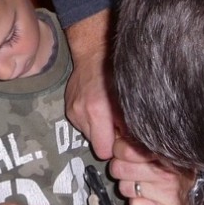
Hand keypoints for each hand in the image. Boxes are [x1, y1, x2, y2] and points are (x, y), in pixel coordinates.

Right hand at [65, 10, 121, 159]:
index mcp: (97, 111)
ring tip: (107, 112)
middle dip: (107, 138)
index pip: (104, 151)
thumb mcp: (129, 100)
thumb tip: (135, 145)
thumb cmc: (117, 74)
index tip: (123, 138)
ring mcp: (72, 111)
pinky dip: (91, 120)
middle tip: (117, 124)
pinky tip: (98, 106)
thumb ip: (131, 125)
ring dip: (99, 129)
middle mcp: (81, 113)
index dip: (115, 147)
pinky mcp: (68, 109)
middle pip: (96, 145)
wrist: (95, 53)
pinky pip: (82, 125)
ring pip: (89, 136)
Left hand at [109, 137, 200, 204]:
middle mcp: (166, 172)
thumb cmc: (170, 166)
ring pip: (124, 188)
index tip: (124, 152)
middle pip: (119, 169)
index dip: (119, 150)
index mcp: (161, 152)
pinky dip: (137, 203)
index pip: (125, 149)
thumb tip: (115, 130)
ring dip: (128, 187)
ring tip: (140, 184)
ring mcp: (167, 192)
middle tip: (130, 170)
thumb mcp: (157, 147)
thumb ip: (136, 140)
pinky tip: (146, 198)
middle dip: (120, 169)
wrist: (194, 188)